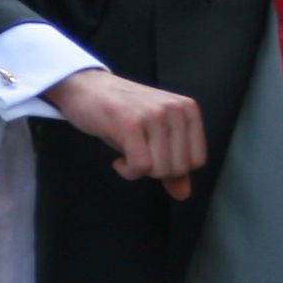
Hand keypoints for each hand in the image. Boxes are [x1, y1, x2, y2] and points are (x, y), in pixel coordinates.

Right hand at [47, 68, 205, 194]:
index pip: (196, 160)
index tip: (153, 154)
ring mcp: (153, 114)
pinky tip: (118, 159)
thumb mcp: (153, 137)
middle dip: (155, 170)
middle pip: (178, 168)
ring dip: (139, 170)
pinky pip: (140, 167)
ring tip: (127, 152)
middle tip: (137, 153)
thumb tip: (183, 194)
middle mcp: (175, 109)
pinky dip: (127, 171)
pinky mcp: (130, 123)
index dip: (173, 167)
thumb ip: (172, 164)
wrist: (86, 88)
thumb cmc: (122, 115)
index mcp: (187, 109)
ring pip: (160, 170)